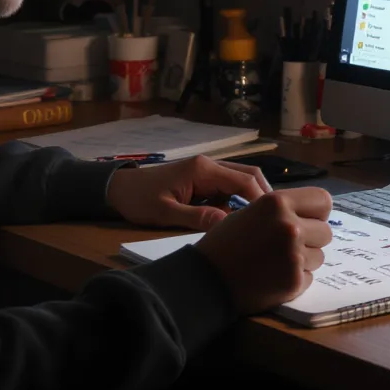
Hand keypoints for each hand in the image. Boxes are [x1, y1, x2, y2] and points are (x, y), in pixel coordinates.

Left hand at [105, 156, 271, 229]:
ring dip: (250, 199)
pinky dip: (236, 201)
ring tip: (257, 223)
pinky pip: (228, 187)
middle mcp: (209, 165)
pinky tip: (236, 219)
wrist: (117, 188)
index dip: (260, 200)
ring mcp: (206, 170)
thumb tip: (228, 224)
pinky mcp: (202, 179)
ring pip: (240, 180)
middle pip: (248, 175)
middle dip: (262, 197)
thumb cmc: (139, 199)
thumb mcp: (165, 213)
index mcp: (203, 170)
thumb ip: (197, 217)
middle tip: (272, 223)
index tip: (271, 221)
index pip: (244, 181)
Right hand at [194, 188, 333, 314]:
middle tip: (287, 246)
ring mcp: (293, 255)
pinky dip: (295, 279)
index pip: (324, 201)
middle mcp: (289, 226)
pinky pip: (309, 277)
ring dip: (303, 260)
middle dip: (311, 239)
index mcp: (277, 202)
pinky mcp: (294, 281)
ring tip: (276, 261)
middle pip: (325, 232)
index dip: (316, 212)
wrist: (206, 279)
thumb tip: (311, 214)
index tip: (306, 220)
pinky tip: (273, 276)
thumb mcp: (250, 212)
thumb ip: (281, 210)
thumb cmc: (225, 243)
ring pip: (319, 256)